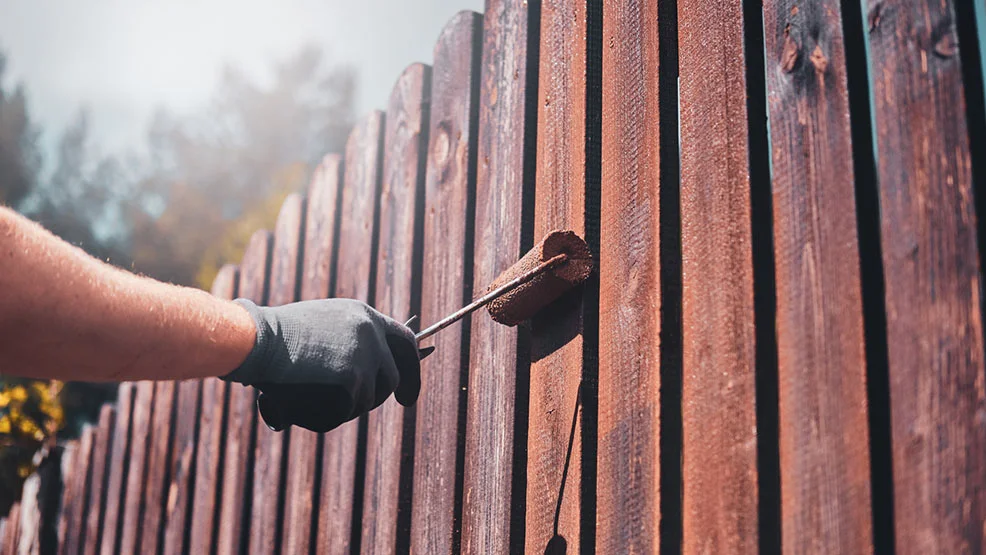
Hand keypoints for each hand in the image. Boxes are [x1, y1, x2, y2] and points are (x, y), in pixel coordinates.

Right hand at [223, 298, 420, 431]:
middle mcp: (371, 333)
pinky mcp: (353, 379)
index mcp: (364, 316)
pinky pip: (346, 411)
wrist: (256, 340)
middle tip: (367, 410)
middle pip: (392, 378)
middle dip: (384, 397)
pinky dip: (325, 415)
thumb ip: (346, 345)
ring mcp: (365, 356)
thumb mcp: (320, 328)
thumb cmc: (273, 337)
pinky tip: (302, 402)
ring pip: (367, 400)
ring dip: (344, 407)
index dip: (411, 368)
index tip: (407, 392)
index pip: (404, 342)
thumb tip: (361, 379)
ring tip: (311, 397)